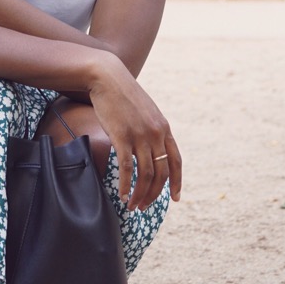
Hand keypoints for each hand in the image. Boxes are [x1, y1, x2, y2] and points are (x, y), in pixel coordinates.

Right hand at [88, 56, 182, 210]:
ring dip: (140, 194)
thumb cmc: (123, 94)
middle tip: (145, 207)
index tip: (175, 198)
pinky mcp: (122, 136)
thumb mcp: (146, 111)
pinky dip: (125, 185)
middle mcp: (156, 133)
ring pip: (145, 174)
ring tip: (133, 206)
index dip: (177, 182)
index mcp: (164, 128)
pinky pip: (127, 168)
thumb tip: (150, 147)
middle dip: (155, 194)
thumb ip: (151, 129)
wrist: (108, 77)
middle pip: (161, 172)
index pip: (176, 161)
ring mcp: (140, 135)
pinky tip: (121, 195)